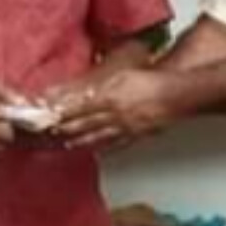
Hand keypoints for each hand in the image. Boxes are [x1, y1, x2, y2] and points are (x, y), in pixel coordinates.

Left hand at [53, 69, 181, 149]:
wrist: (175, 95)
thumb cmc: (152, 82)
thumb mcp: (122, 75)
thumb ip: (103, 85)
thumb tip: (85, 92)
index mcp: (110, 98)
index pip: (80, 107)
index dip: (63, 113)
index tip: (50, 116)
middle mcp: (114, 115)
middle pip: (86, 123)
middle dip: (68, 128)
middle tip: (52, 133)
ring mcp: (125, 127)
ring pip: (98, 135)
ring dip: (82, 140)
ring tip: (69, 144)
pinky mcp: (136, 133)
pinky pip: (117, 143)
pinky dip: (105, 147)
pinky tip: (99, 150)